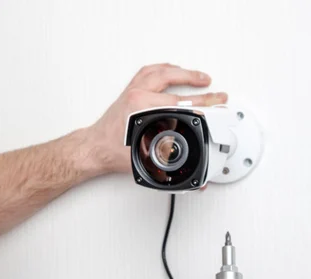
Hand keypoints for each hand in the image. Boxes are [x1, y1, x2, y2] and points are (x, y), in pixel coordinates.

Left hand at [82, 63, 227, 174]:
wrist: (94, 149)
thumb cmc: (113, 153)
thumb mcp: (145, 160)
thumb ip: (170, 167)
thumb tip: (190, 177)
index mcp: (142, 109)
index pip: (180, 104)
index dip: (202, 106)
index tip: (216, 108)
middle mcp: (137, 96)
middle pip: (174, 83)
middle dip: (199, 87)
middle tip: (215, 93)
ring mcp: (133, 91)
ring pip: (161, 72)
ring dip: (182, 72)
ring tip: (199, 76)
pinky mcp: (129, 91)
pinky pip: (149, 72)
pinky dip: (164, 69)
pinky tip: (173, 70)